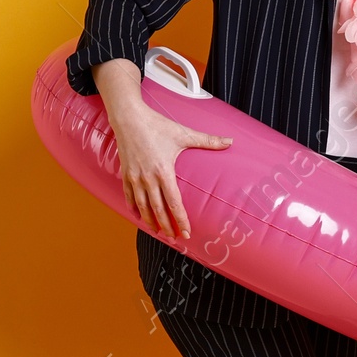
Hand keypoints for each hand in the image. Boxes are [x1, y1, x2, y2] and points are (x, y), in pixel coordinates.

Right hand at [112, 103, 230, 239]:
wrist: (129, 118)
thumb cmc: (157, 125)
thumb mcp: (183, 133)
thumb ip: (207, 140)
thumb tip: (230, 141)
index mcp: (164, 171)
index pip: (174, 203)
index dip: (181, 220)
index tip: (187, 232)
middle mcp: (148, 178)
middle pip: (158, 210)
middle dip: (167, 226)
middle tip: (175, 238)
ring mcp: (135, 177)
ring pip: (142, 207)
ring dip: (150, 221)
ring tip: (158, 232)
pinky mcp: (126, 174)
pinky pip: (129, 196)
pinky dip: (134, 208)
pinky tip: (139, 216)